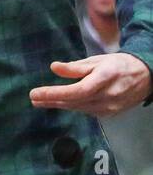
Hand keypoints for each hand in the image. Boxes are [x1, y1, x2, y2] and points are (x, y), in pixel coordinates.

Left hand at [29, 53, 152, 117]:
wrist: (145, 77)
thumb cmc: (118, 65)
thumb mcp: (97, 60)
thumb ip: (75, 67)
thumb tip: (54, 67)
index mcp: (105, 78)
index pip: (76, 91)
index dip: (54, 94)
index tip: (35, 93)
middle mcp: (108, 95)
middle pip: (74, 102)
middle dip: (51, 100)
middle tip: (33, 98)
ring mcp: (110, 107)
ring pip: (79, 108)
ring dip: (59, 105)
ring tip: (41, 101)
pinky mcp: (110, 113)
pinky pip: (86, 111)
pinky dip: (72, 107)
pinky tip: (61, 103)